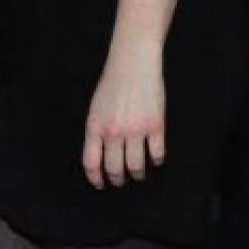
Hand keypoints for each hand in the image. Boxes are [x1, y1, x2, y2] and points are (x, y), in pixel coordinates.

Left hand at [82, 47, 165, 188]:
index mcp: (95, 127)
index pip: (91, 162)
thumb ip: (97, 130)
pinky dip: (156, 161)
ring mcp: (135, 130)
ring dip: (137, 174)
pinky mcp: (156, 126)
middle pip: (114, 168)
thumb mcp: (95, 108)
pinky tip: (155, 160)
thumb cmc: (112, 83)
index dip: (95, 177)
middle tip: (120, 181)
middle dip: (117, 179)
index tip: (99, 184)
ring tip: (138, 174)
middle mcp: (114, 132)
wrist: (133, 64)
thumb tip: (99, 153)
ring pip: (136, 166)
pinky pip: (157, 154)